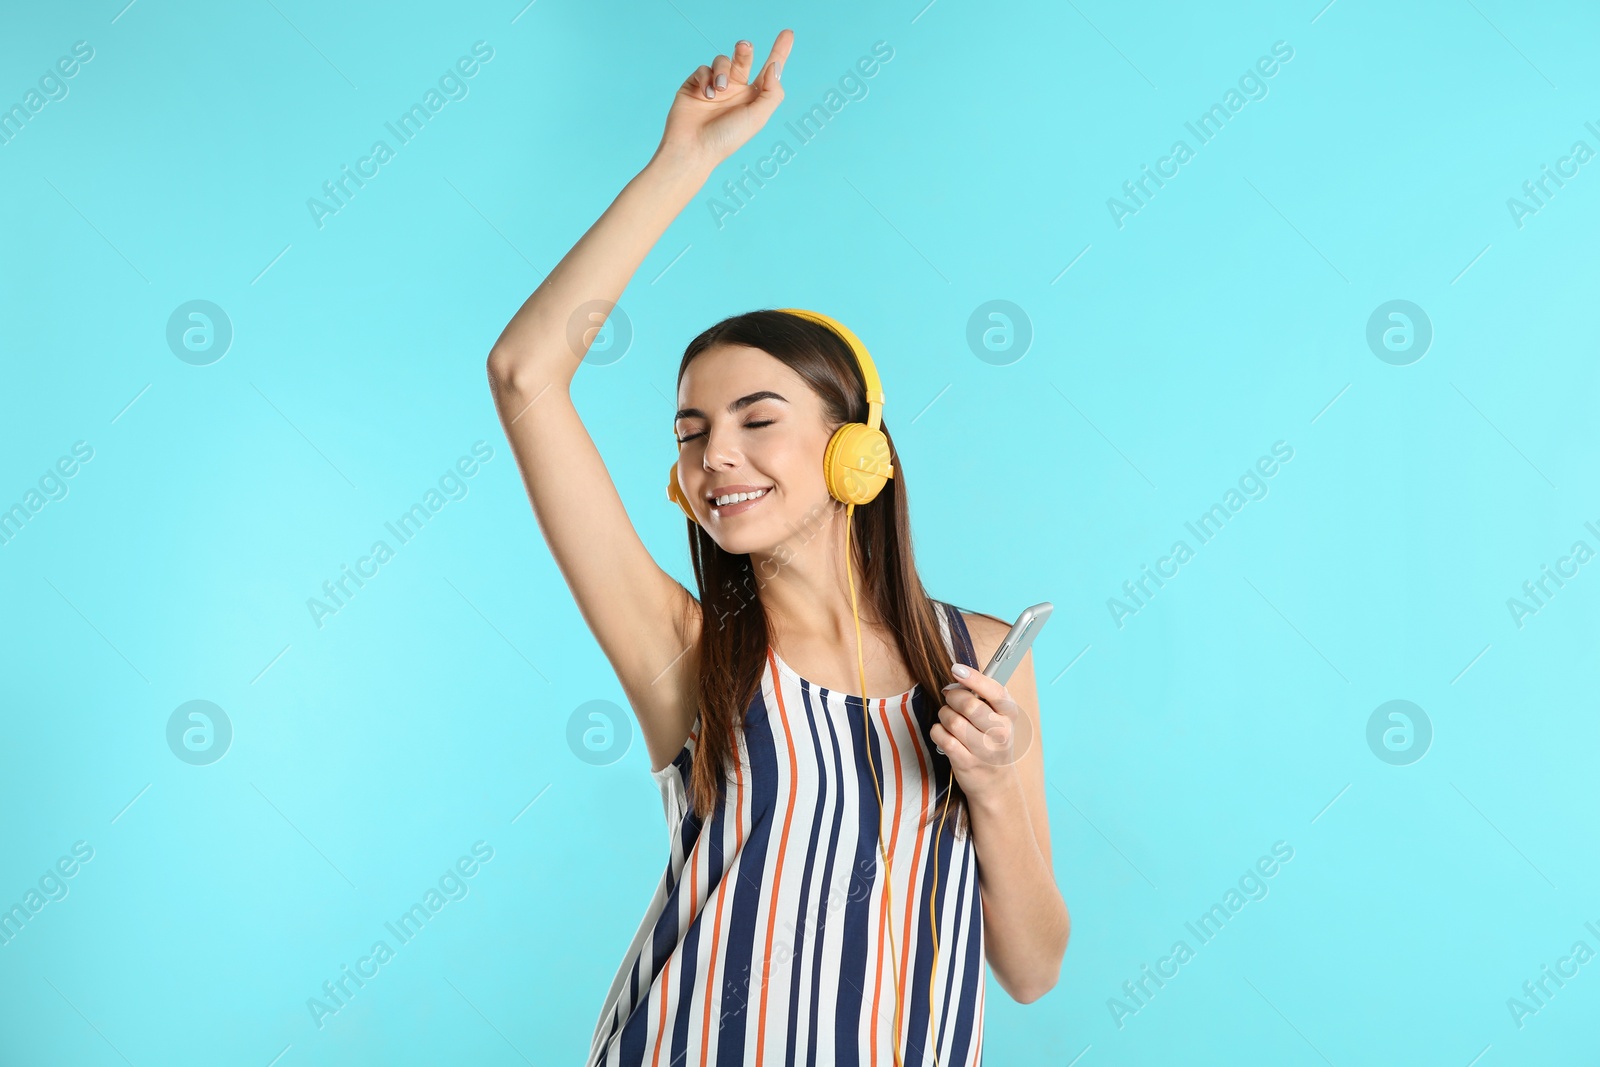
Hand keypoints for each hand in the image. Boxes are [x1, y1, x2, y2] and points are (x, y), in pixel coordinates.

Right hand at [656, 30, 791, 172]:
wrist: (693, 148)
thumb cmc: (727, 138)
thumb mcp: (758, 117)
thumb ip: (771, 92)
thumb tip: (774, 67)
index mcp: (753, 99)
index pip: (768, 71)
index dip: (779, 52)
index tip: (788, 33)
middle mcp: (735, 90)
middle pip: (744, 59)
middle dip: (745, 50)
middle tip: (744, 47)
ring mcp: (715, 86)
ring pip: (722, 61)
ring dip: (723, 70)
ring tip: (720, 89)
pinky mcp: (695, 85)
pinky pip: (703, 69)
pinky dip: (706, 78)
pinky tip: (706, 94)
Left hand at [931, 665, 1035, 803]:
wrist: (995, 783)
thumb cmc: (992, 742)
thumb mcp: (998, 718)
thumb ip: (983, 696)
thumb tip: (958, 677)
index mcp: (1009, 715)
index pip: (994, 690)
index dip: (973, 677)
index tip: (956, 669)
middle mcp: (1001, 732)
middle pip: (968, 704)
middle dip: (952, 697)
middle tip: (950, 698)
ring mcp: (984, 750)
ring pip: (952, 720)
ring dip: (944, 715)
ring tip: (949, 719)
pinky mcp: (966, 762)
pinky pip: (941, 736)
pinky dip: (937, 731)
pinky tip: (944, 734)